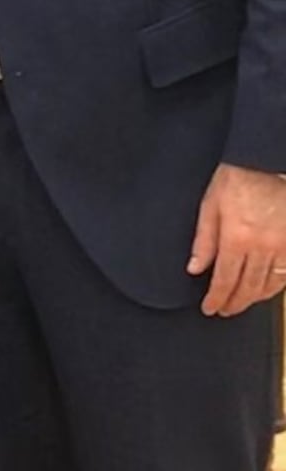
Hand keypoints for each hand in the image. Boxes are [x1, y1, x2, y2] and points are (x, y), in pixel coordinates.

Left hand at [187, 162, 285, 315]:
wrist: (268, 160)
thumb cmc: (239, 177)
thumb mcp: (210, 205)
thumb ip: (203, 241)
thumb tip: (194, 268)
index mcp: (237, 238)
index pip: (224, 280)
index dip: (216, 299)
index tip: (210, 308)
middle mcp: (263, 246)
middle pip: (248, 287)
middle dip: (235, 303)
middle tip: (225, 310)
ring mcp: (284, 244)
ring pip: (270, 284)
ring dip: (255, 298)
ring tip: (244, 302)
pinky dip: (277, 285)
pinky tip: (268, 288)